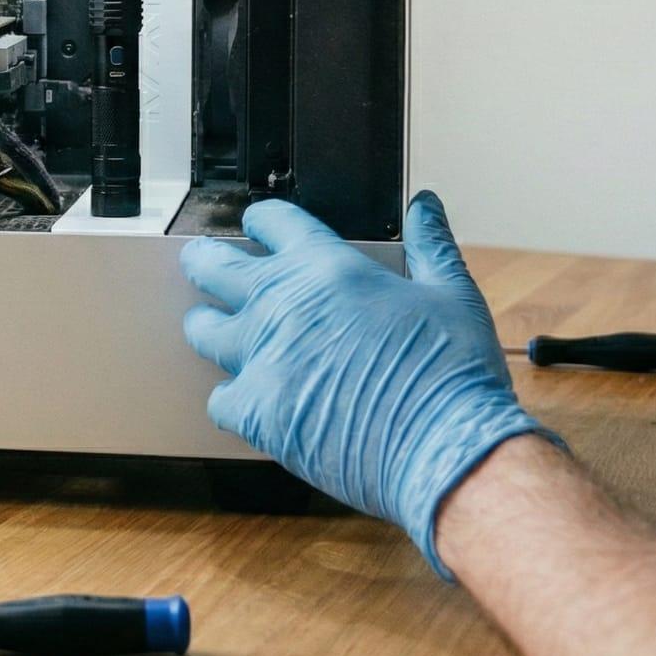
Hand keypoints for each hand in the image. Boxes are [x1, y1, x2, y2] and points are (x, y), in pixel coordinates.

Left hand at [181, 190, 564, 578]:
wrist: (445, 448)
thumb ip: (430, 244)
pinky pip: (218, 398)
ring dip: (209, 326)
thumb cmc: (452, 374)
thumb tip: (426, 207)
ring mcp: (263, 357)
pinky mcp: (256, 411)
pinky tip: (245, 400)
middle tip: (203, 265)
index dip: (261, 220)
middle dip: (205, 261)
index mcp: (326, 267)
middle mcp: (283, 303)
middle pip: (212, 266)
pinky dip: (230, 398)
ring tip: (216, 329)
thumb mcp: (451, 294)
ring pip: (203, 329)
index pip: (271, 221)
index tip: (258, 226)